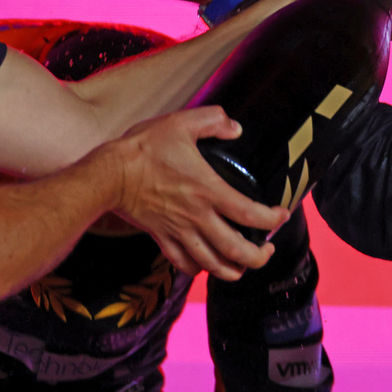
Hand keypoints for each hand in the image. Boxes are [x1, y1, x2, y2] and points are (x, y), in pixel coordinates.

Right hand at [104, 105, 287, 279]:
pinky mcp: (162, 238)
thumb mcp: (182, 123)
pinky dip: (199, 269)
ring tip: (244, 266)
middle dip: (258, 257)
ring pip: (212, 264)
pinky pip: (184, 263)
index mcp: (208, 191)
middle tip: (267, 250)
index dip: (272, 220)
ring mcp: (179, 232)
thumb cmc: (144, 149)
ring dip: (233, 270)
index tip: (281, 216)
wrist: (109, 175)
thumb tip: (236, 127)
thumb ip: (213, 121)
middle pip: (236, 250)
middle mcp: (197, 218)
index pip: (250, 214)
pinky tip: (205, 266)